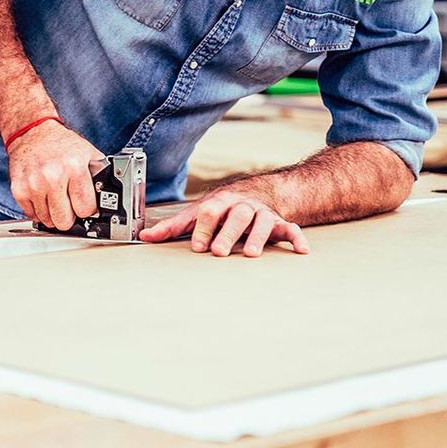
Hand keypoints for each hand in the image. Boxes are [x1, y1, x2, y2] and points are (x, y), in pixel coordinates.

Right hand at [7, 120, 105, 229]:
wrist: (33, 132)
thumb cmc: (62, 144)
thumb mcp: (89, 154)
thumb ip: (100, 177)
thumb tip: (113, 199)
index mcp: (74, 167)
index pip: (85, 209)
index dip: (87, 209)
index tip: (84, 204)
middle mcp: (53, 176)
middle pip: (65, 221)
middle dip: (69, 215)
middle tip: (69, 203)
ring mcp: (34, 184)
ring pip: (48, 221)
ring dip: (53, 213)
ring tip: (55, 195)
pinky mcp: (19, 190)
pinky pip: (32, 215)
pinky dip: (39, 210)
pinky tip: (43, 195)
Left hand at [139, 184, 310, 257]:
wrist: (257, 193)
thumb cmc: (222, 208)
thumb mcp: (198, 214)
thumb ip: (173, 226)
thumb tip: (144, 236)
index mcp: (221, 202)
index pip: (211, 211)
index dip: (204, 228)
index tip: (198, 247)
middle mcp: (243, 206)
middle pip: (237, 216)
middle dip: (228, 233)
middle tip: (219, 252)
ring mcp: (262, 214)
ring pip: (262, 221)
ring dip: (258, 236)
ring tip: (251, 254)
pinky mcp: (279, 224)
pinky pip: (291, 229)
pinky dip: (297, 238)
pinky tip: (301, 250)